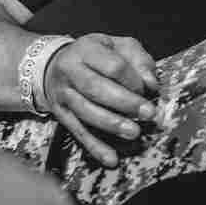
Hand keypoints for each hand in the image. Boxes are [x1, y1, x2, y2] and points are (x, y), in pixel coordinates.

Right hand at [41, 33, 158, 166]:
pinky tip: (111, 159)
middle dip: (125, 103)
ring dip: (112, 124)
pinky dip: (95, 147)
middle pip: (97, 88)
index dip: (132, 79)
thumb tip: (151, 84)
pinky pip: (78, 131)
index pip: (112, 65)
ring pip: (86, 111)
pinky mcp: (61, 114)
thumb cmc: (96, 55)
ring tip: (135, 133)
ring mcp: (63, 93)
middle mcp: (70, 70)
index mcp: (87, 49)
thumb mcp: (117, 45)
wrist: (53, 64)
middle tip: (149, 114)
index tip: (146, 89)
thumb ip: (138, 59)